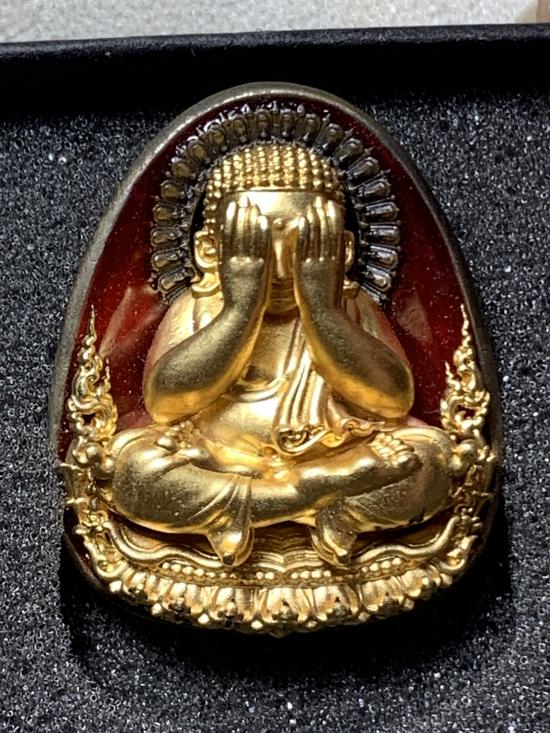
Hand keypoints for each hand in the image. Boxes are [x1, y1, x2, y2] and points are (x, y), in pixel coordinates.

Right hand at [218, 195, 271, 309]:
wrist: (239, 319)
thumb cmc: (236, 306)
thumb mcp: (229, 284)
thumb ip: (230, 269)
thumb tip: (230, 258)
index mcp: (225, 265)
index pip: (226, 237)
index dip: (228, 220)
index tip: (231, 205)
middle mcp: (234, 262)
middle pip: (235, 234)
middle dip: (239, 215)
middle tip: (243, 197)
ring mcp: (245, 266)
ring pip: (246, 239)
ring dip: (249, 220)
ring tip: (252, 204)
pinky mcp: (258, 272)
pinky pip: (259, 250)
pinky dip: (260, 235)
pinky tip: (263, 221)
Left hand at [294, 197, 344, 312]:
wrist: (325, 319)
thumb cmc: (328, 306)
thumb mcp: (333, 284)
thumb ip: (332, 269)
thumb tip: (331, 259)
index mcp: (336, 265)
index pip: (336, 236)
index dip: (334, 219)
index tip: (331, 205)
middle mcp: (328, 263)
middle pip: (328, 234)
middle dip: (325, 215)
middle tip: (322, 199)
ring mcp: (317, 266)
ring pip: (318, 238)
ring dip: (315, 220)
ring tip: (313, 205)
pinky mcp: (306, 271)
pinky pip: (305, 249)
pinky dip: (305, 234)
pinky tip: (302, 221)